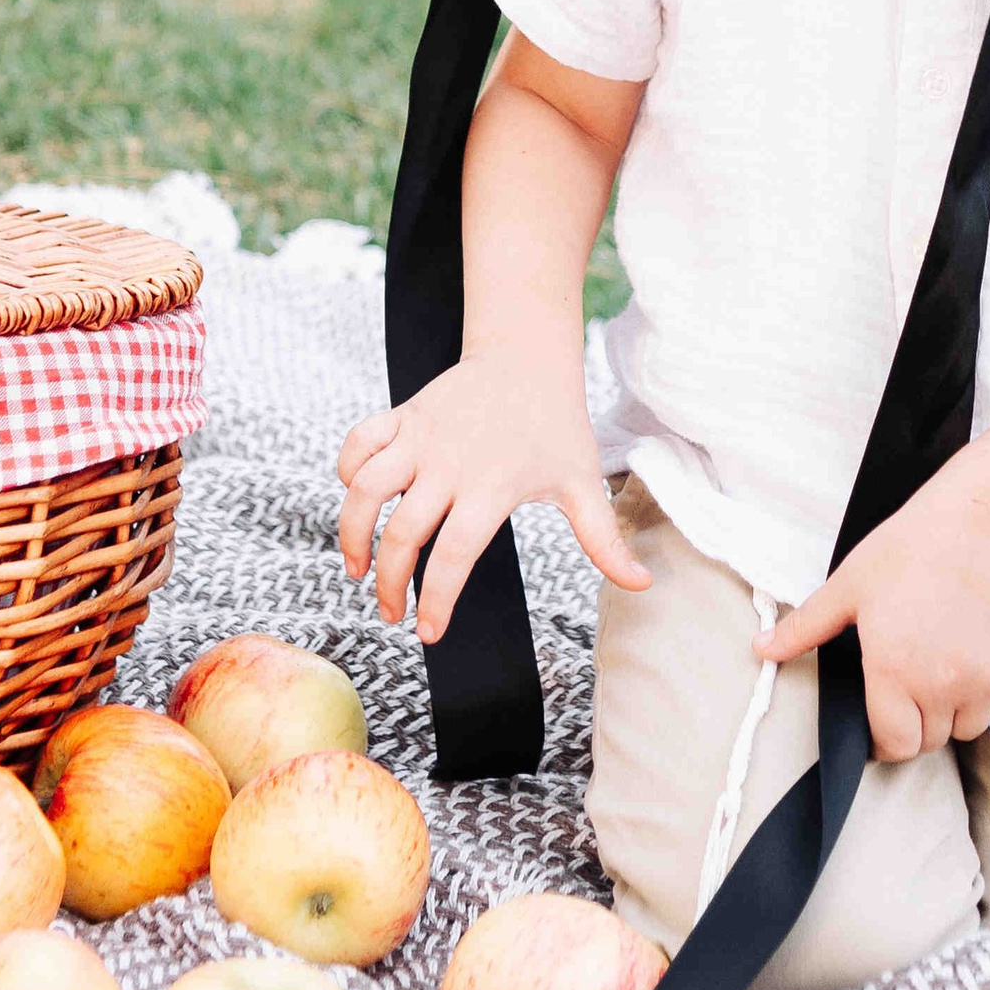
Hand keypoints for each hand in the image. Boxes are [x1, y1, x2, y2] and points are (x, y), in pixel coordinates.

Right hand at [336, 353, 649, 643]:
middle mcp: (448, 464)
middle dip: (390, 582)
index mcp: (491, 487)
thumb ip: (604, 540)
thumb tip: (642, 584)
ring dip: (353, 532)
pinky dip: (347, 469)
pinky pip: (359, 442)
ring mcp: (421, 437)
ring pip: (366, 488)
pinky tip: (355, 500)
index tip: (428, 632)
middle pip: (403, 532)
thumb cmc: (556, 425)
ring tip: (357, 568)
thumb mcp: (582, 482)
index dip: (437, 599)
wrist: (528, 357)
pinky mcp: (403, 416)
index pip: (453, 554)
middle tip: (391, 612)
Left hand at [760, 488, 989, 759]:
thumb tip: (760, 650)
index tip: (881, 721)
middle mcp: (942, 684)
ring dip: (954, 713)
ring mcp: (986, 679)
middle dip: (915, 723)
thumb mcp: (847, 587)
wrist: (976, 523)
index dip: (883, 741)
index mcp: (894, 670)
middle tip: (908, 686)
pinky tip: (978, 667)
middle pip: (930, 740)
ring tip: (942, 672)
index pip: (894, 745)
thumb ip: (804, 627)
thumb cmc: (908, 549)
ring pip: (969, 728)